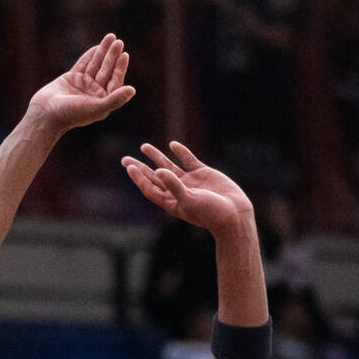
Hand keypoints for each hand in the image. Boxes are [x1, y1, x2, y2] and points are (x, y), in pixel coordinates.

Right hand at [28, 33, 134, 130]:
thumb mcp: (95, 107)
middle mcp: (94, 93)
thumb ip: (115, 99)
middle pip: (106, 71)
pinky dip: (89, 56)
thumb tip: (132, 90)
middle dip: (112, 56)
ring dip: (103, 52)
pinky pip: (83, 65)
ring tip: (111, 37)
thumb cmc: (70, 114)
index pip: (114, 82)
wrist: (45, 114)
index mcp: (102, 102)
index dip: (119, 68)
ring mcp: (83, 86)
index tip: (124, 55)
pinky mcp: (71, 79)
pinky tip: (97, 47)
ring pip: (95, 65)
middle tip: (119, 42)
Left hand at [122, 141, 253, 234]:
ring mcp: (189, 181)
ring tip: (144, 147)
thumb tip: (158, 170)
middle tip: (125, 159)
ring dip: (157, 157)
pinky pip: (188, 160)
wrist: (233, 213)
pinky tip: (172, 145)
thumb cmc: (209, 212)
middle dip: (140, 168)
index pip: (149, 188)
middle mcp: (176, 191)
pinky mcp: (202, 173)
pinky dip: (181, 152)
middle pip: (154, 177)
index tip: (129, 167)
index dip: (139, 178)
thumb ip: (174, 185)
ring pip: (169, 166)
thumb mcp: (189, 200)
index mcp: (170, 202)